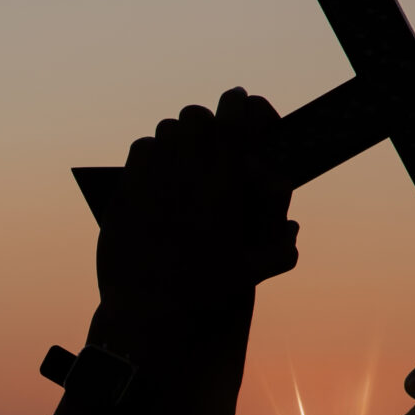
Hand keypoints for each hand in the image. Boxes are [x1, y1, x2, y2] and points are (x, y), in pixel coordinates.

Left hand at [95, 89, 300, 352]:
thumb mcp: (251, 274)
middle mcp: (183, 171)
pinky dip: (152, 156)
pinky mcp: (122, 191)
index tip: (239, 100)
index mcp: (221, 182)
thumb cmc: (204, 294)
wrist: (147, 314)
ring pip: (163, 133)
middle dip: (206, 123)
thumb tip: (291, 230)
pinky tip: (158, 174)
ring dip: (178, 139)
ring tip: (185, 158)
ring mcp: (148, 178)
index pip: (232, 118)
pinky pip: (139, 154)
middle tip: (212, 139)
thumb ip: (281, 248)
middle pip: (193, 118)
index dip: (238, 104)